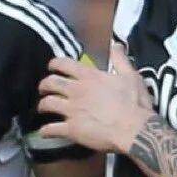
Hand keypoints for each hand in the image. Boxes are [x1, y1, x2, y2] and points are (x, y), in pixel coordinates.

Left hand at [38, 43, 152, 153]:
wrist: (133, 129)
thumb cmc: (134, 102)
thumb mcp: (131, 75)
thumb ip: (120, 59)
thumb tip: (116, 44)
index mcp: (89, 77)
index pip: (64, 64)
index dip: (54, 64)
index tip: (51, 67)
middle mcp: (76, 91)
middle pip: (50, 83)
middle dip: (44, 85)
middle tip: (44, 89)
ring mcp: (71, 110)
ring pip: (47, 104)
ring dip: (42, 105)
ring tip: (42, 108)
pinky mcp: (71, 129)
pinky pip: (52, 129)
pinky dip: (45, 131)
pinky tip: (44, 132)